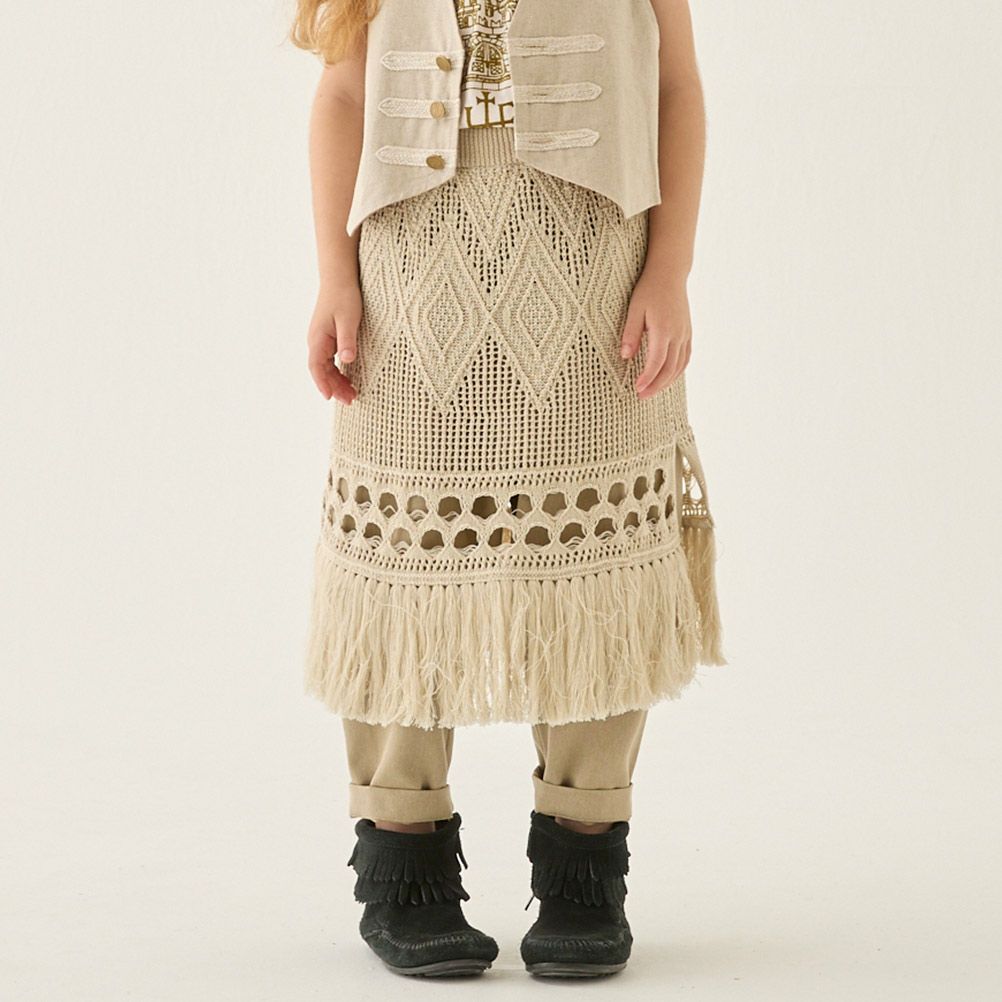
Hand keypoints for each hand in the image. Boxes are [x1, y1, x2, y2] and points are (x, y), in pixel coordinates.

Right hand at [307, 282, 360, 404]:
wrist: (339, 279)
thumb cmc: (344, 297)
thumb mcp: (348, 319)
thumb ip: (347, 340)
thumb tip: (347, 360)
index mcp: (318, 339)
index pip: (316, 367)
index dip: (322, 383)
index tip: (329, 397)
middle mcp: (317, 342)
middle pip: (322, 371)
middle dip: (334, 387)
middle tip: (350, 400)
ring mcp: (322, 341)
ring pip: (327, 368)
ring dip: (338, 382)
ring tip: (352, 395)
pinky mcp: (330, 339)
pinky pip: (332, 361)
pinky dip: (340, 372)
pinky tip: (350, 380)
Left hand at [620, 270, 692, 398]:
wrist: (670, 274)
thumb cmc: (649, 290)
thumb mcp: (634, 309)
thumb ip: (630, 333)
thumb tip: (625, 357)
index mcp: (663, 329)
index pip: (656, 361)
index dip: (647, 378)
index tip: (637, 389)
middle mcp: (678, 334)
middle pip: (670, 368)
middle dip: (656, 385)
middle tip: (641, 397)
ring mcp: (685, 334)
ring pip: (680, 366)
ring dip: (667, 382)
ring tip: (652, 391)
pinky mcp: (688, 332)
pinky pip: (685, 358)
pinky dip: (677, 371)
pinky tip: (667, 378)